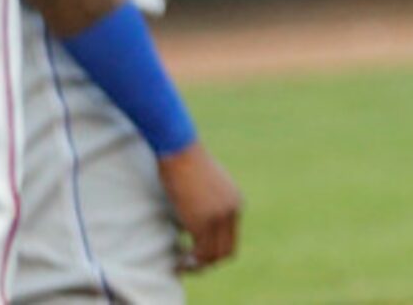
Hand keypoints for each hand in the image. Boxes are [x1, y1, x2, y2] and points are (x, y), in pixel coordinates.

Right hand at [157, 140, 242, 270]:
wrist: (178, 147)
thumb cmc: (185, 160)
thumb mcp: (206, 184)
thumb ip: (210, 202)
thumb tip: (197, 221)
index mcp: (235, 202)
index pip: (231, 238)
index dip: (214, 251)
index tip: (195, 252)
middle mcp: (232, 211)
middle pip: (226, 251)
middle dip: (208, 262)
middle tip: (188, 263)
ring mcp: (219, 217)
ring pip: (213, 256)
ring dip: (197, 265)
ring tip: (181, 264)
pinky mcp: (202, 222)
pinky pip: (200, 253)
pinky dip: (189, 262)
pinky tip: (177, 261)